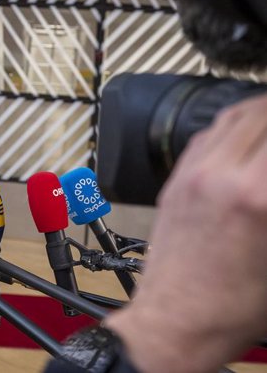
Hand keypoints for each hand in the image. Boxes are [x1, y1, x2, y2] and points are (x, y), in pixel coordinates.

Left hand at [106, 94, 266, 372]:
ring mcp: (192, 174)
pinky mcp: (175, 180)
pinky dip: (232, 124)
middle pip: (262, 114)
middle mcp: (220, 174)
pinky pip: (205, 134)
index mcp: (256, 196)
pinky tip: (247, 134)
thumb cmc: (230, 306)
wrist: (174, 319)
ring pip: (234, 115)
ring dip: (262, 112)